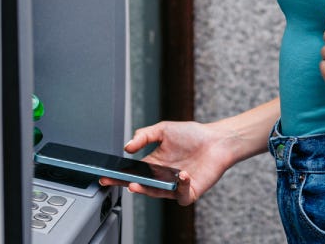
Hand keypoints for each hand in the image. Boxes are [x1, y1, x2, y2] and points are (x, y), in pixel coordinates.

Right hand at [99, 120, 236, 205]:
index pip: (133, 172)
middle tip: (118, 181)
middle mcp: (162, 176)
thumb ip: (143, 136)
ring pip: (157, 193)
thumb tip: (127, 147)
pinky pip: (180, 196)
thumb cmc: (193, 135)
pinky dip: (179, 187)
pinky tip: (181, 175)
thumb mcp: (163, 129)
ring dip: (147, 190)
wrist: (217, 140)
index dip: (119, 174)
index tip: (106, 174)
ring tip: (137, 183)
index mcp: (154, 163)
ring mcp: (174, 186)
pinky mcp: (189, 192)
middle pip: (141, 184)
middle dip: (128, 184)